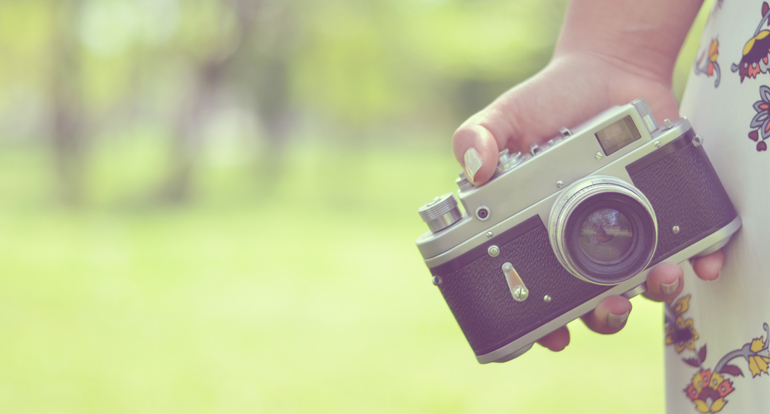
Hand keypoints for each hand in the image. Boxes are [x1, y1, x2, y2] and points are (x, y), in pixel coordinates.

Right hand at [452, 52, 723, 350]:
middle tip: (607, 309)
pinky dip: (698, 260)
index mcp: (535, 230)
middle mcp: (579, 238)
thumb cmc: (546, 101)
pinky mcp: (663, 207)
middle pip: (592, 299)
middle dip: (603, 317)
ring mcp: (624, 225)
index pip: (535, 290)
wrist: (606, 70)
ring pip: (640, 279)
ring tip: (656, 279)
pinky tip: (699, 263)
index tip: (552, 336)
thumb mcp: (504, 117)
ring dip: (651, 292)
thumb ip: (477, 136)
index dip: (542, 321)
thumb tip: (473, 169)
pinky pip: (685, 244)